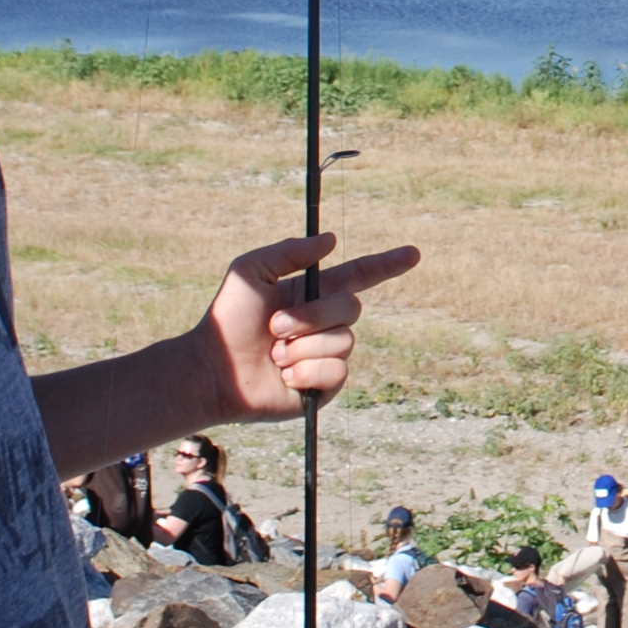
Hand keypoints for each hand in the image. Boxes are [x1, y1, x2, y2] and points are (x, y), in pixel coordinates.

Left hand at [188, 232, 421, 423]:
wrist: (213, 369)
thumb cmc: (227, 319)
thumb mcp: (250, 271)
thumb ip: (290, 252)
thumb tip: (332, 240)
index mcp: (313, 294)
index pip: (360, 276)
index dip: (388, 265)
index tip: (414, 253)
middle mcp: (325, 324)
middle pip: (351, 308)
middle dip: (311, 317)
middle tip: (274, 328)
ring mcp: (327, 356)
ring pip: (344, 342)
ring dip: (303, 347)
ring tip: (275, 355)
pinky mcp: (324, 387)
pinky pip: (336, 372)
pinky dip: (305, 372)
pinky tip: (284, 377)